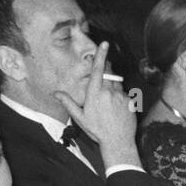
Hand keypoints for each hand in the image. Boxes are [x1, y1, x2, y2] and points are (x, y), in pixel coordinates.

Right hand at [54, 42, 136, 163]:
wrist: (118, 141)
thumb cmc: (97, 130)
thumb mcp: (79, 117)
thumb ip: (68, 102)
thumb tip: (55, 93)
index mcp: (95, 93)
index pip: (98, 69)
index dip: (101, 55)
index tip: (104, 43)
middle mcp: (108, 91)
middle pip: (109, 72)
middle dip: (106, 71)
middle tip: (103, 81)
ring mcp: (121, 95)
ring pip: (117, 83)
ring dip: (112, 87)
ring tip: (108, 104)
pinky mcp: (131, 101)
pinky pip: (124, 93)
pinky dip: (120, 97)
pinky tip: (117, 109)